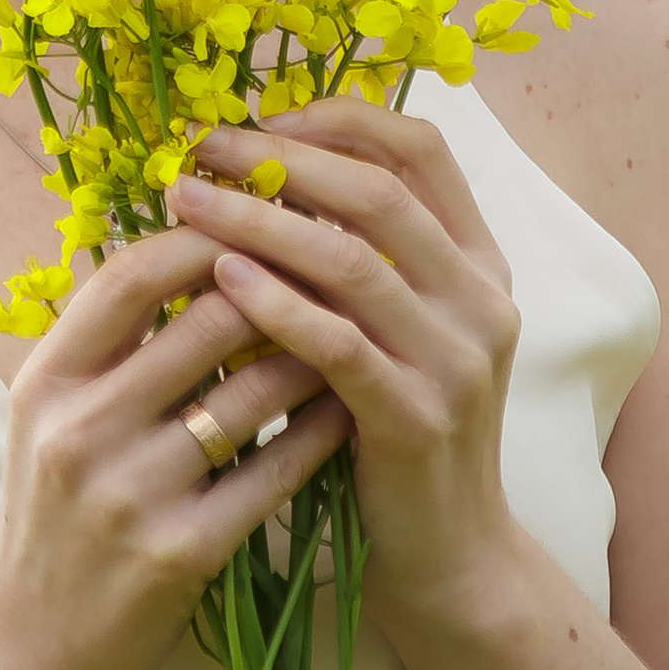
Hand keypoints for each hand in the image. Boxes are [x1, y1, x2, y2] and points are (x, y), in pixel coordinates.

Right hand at [0, 227, 349, 669]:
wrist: (28, 641)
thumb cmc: (53, 509)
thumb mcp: (51, 413)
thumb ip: (110, 339)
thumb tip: (199, 244)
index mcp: (47, 380)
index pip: (134, 275)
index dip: (209, 235)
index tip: (263, 217)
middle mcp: (81, 430)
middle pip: (207, 321)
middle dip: (282, 284)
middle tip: (336, 261)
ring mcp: (131, 495)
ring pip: (252, 394)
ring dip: (314, 353)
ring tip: (358, 327)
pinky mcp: (181, 554)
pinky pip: (274, 473)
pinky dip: (319, 433)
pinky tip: (349, 409)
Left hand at [173, 100, 525, 642]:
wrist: (445, 552)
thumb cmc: (395, 425)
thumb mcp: (391, 328)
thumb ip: (354, 256)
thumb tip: (253, 172)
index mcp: (478, 262)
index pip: (422, 149)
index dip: (340, 118)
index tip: (261, 117)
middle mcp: (481, 299)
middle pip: (379, 193)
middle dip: (281, 161)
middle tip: (201, 148)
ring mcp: (457, 359)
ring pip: (353, 260)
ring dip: (259, 222)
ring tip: (187, 201)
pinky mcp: (417, 416)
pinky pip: (339, 342)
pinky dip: (276, 303)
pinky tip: (221, 279)